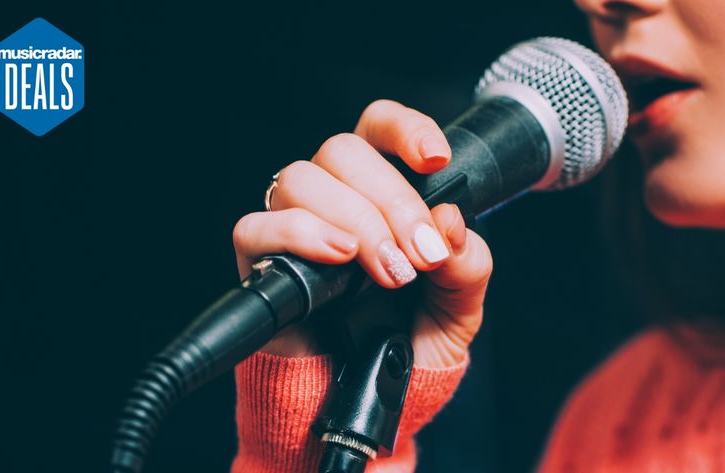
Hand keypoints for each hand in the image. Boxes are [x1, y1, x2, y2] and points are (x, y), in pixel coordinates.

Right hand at [232, 100, 492, 367]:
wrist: (379, 393)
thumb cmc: (412, 339)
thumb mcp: (460, 304)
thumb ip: (467, 264)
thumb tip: (448, 223)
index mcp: (381, 189)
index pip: (379, 127)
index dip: (404, 129)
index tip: (435, 160)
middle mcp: (334, 196)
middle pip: (343, 150)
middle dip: (392, 201)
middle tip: (420, 255)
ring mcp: (294, 223)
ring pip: (302, 179)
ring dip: (354, 221)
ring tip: (386, 271)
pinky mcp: (260, 259)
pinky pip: (257, 226)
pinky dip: (299, 235)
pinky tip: (337, 257)